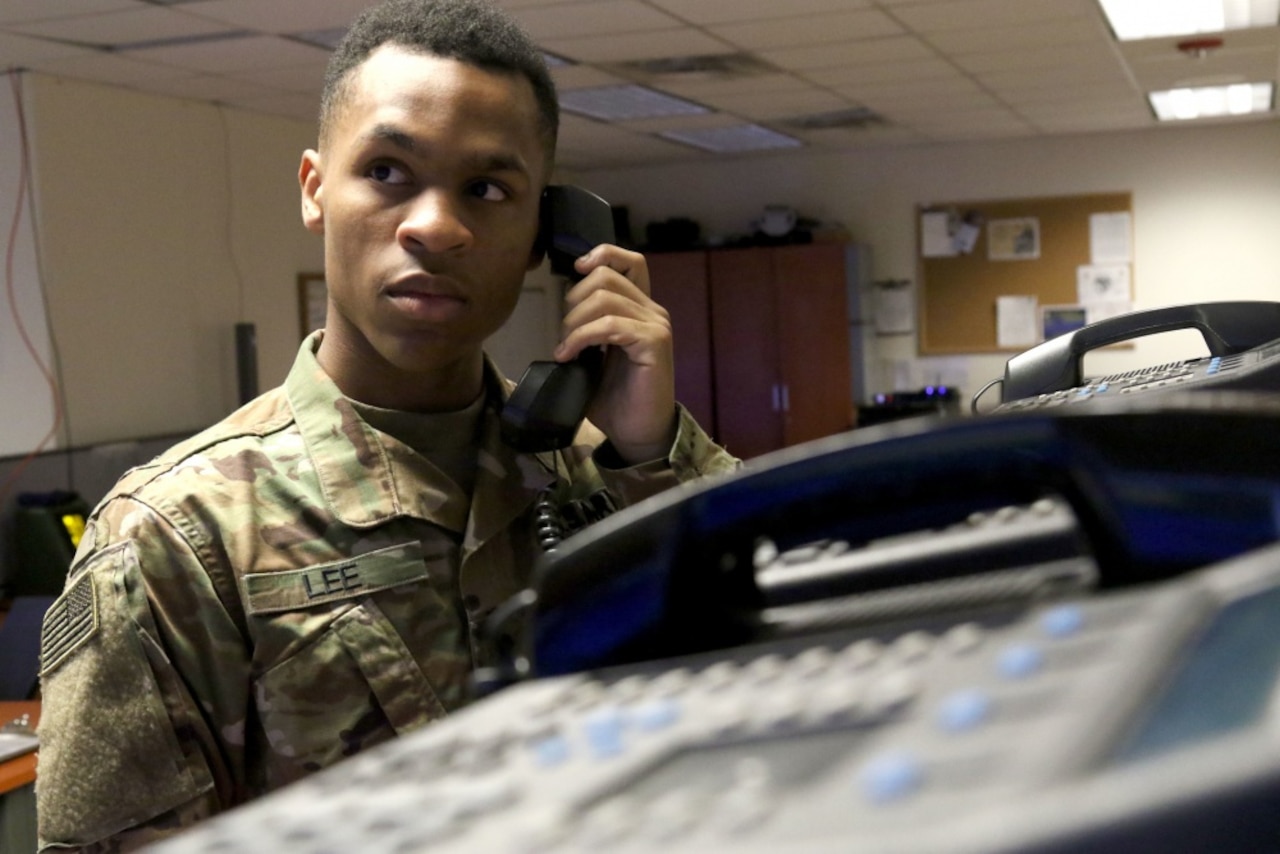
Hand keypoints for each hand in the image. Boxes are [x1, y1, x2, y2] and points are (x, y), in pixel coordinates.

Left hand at [554, 244, 676, 464]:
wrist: (637, 432)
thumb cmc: (616, 397)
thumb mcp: (595, 354)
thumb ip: (588, 325)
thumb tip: (563, 306)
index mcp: (639, 308)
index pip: (628, 260)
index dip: (601, 254)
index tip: (575, 270)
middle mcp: (652, 310)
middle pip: (606, 276)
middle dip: (573, 300)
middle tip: (565, 333)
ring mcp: (655, 325)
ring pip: (605, 298)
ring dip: (574, 322)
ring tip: (566, 348)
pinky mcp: (654, 343)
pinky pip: (610, 325)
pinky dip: (581, 338)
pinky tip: (568, 356)